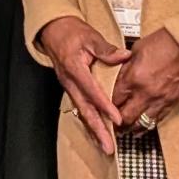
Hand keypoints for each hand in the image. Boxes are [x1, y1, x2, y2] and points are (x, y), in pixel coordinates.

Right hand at [38, 15, 130, 155]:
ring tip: (105, 146)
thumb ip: (106, 49)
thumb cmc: (72, 34)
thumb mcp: (90, 37)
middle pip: (85, 110)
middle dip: (97, 130)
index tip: (117, 119)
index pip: (92, 91)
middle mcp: (70, 83)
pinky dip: (90, 123)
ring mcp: (70, 88)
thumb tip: (124, 56)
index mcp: (75, 69)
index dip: (105, 106)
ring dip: (94, 131)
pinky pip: (81, 109)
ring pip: (82, 113)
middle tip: (109, 146)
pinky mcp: (72, 90)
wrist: (53, 32)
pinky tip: (97, 133)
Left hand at [110, 27, 178, 131]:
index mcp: (133, 78)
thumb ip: (125, 66)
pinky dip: (149, 124)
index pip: (114, 100)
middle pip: (126, 116)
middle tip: (114, 125)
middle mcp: (145, 92)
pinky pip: (158, 119)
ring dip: (133, 127)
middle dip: (118, 122)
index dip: (108, 105)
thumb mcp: (136, 50)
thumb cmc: (164, 42)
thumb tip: (119, 77)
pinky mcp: (173, 102)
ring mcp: (160, 99)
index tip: (106, 108)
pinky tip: (144, 126)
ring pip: (142, 123)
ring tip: (127, 130)